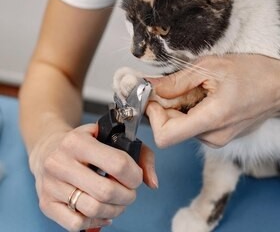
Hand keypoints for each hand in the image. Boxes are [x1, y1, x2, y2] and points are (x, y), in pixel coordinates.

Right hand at [29, 124, 157, 230]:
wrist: (49, 148)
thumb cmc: (87, 143)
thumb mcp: (111, 136)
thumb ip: (139, 154)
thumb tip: (152, 182)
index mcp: (77, 141)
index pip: (117, 163)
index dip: (134, 175)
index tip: (136, 177)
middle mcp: (60, 162)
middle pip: (106, 191)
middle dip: (127, 196)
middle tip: (130, 193)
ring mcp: (51, 185)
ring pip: (92, 209)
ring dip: (115, 210)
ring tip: (119, 203)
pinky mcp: (46, 204)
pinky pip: (76, 224)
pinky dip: (95, 221)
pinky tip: (102, 212)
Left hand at [147, 54, 279, 147]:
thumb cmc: (253, 73)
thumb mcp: (211, 66)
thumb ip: (177, 81)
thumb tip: (150, 87)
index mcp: (211, 120)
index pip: (165, 137)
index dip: (154, 116)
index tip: (156, 95)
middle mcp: (213, 138)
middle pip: (171, 130)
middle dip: (166, 106)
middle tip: (178, 83)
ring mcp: (218, 140)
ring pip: (182, 127)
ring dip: (180, 107)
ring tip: (200, 87)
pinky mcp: (220, 137)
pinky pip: (194, 127)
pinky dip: (191, 111)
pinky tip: (206, 95)